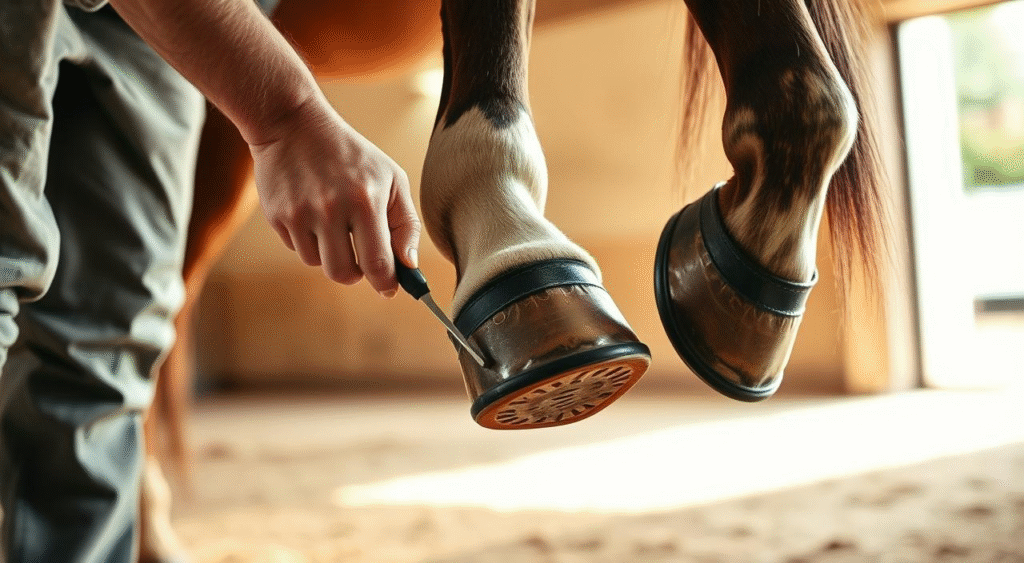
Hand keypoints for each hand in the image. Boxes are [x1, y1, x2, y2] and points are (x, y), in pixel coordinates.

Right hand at [249, 98, 419, 296]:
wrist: (294, 125)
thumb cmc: (352, 155)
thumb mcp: (391, 178)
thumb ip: (406, 224)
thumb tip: (409, 265)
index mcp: (366, 201)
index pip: (378, 264)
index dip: (386, 283)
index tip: (390, 288)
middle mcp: (331, 209)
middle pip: (344, 274)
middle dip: (357, 274)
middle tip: (362, 260)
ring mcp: (300, 214)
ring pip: (319, 264)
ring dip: (331, 254)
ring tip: (335, 224)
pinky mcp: (277, 216)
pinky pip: (298, 249)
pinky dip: (309, 241)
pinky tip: (312, 213)